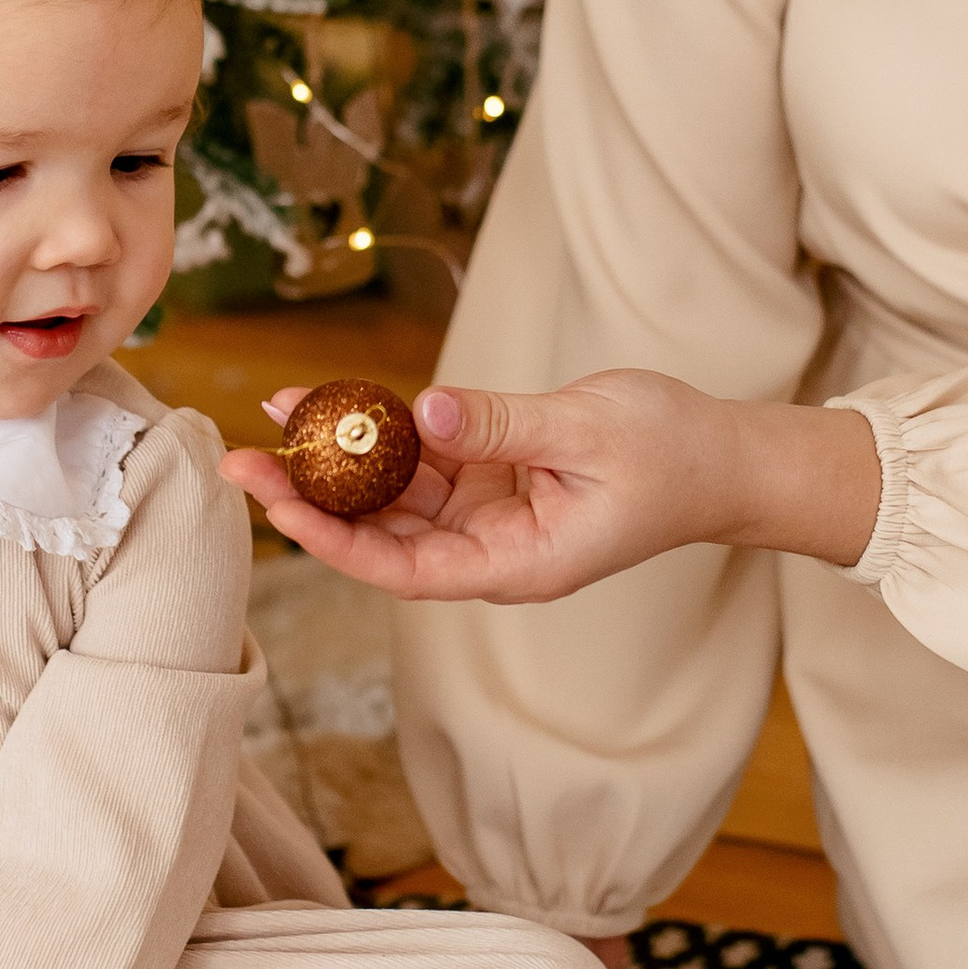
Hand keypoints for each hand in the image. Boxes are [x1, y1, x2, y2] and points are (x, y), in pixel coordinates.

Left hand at [223, 372, 881, 604]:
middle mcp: (493, 550)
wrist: (728, 459)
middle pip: (383, 535)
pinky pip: (426, 462)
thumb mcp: (587, 429)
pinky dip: (384, 433)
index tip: (278, 503)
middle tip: (240, 458)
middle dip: (311, 497)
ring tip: (277, 413)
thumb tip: (424, 414)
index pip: (405, 568)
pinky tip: (336, 400)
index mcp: (519, 563)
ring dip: (339, 458)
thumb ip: (503, 424)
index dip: (334, 540)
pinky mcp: (496, 480)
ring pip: (397, 496)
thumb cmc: (674, 454)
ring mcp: (492, 516)